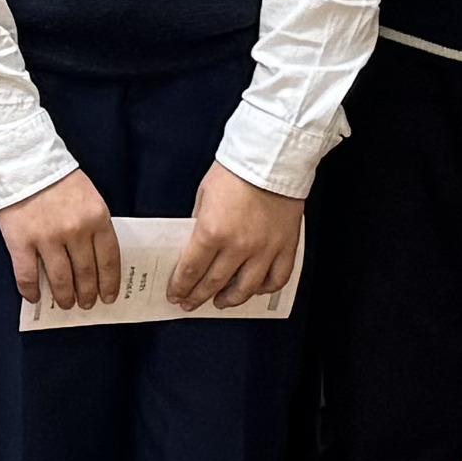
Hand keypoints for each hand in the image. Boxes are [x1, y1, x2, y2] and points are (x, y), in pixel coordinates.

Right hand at [0, 164, 120, 313]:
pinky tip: (33, 298)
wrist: (22, 158)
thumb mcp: (89, 196)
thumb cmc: (58, 177)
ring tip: (66, 303)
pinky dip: (31, 291)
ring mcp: (47, 238)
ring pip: (60, 279)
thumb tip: (95, 259)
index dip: (110, 282)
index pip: (109, 259)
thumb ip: (94, 224)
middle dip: (87, 293)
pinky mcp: (21, 241)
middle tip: (86, 303)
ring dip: (64, 296)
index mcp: (96, 217)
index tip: (109, 297)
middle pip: (86, 273)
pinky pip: (27, 275)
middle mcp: (75, 231)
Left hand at [174, 164, 304, 311]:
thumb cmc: (235, 171)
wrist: (271, 157)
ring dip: (230, 299)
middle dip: (198, 296)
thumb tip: (197, 246)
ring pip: (246, 288)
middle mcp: (238, 246)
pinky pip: (277, 278)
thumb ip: (200, 223)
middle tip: (190, 303)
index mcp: (212, 231)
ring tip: (221, 302)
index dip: (181, 286)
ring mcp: (265, 249)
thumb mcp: (204, 195)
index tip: (175, 294)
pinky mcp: (286, 246)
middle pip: (214, 283)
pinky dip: (265, 288)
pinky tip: (255, 289)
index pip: (191, 270)